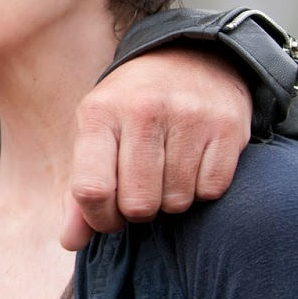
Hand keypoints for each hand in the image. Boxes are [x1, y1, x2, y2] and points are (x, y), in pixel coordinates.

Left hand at [61, 46, 249, 249]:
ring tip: (166, 173)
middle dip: (138, 211)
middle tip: (142, 191)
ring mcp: (188, 116)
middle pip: (138, 204)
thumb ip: (79, 191)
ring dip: (172, 200)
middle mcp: (143, 110)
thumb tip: (71, 242)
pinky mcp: (226, 126)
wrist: (188, 56)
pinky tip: (193, 165)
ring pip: (178, 202)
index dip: (100, 218)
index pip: (92, 189)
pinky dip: (202, 189)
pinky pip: (211, 190)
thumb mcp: (95, 136)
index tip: (108, 214)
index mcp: (99, 113)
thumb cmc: (130, 108)